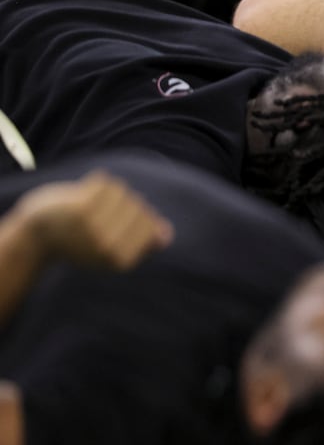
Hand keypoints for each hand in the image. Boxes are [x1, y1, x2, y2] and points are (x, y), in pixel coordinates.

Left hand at [10, 171, 171, 269]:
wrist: (36, 237)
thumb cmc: (79, 243)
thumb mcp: (113, 249)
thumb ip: (142, 242)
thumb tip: (167, 234)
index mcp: (119, 261)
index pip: (153, 227)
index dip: (141, 220)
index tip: (116, 228)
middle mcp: (109, 246)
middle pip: (140, 209)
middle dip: (124, 206)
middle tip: (97, 217)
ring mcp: (95, 227)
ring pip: (124, 193)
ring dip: (109, 195)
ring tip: (89, 209)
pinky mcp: (82, 208)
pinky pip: (106, 183)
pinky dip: (95, 185)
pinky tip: (81, 197)